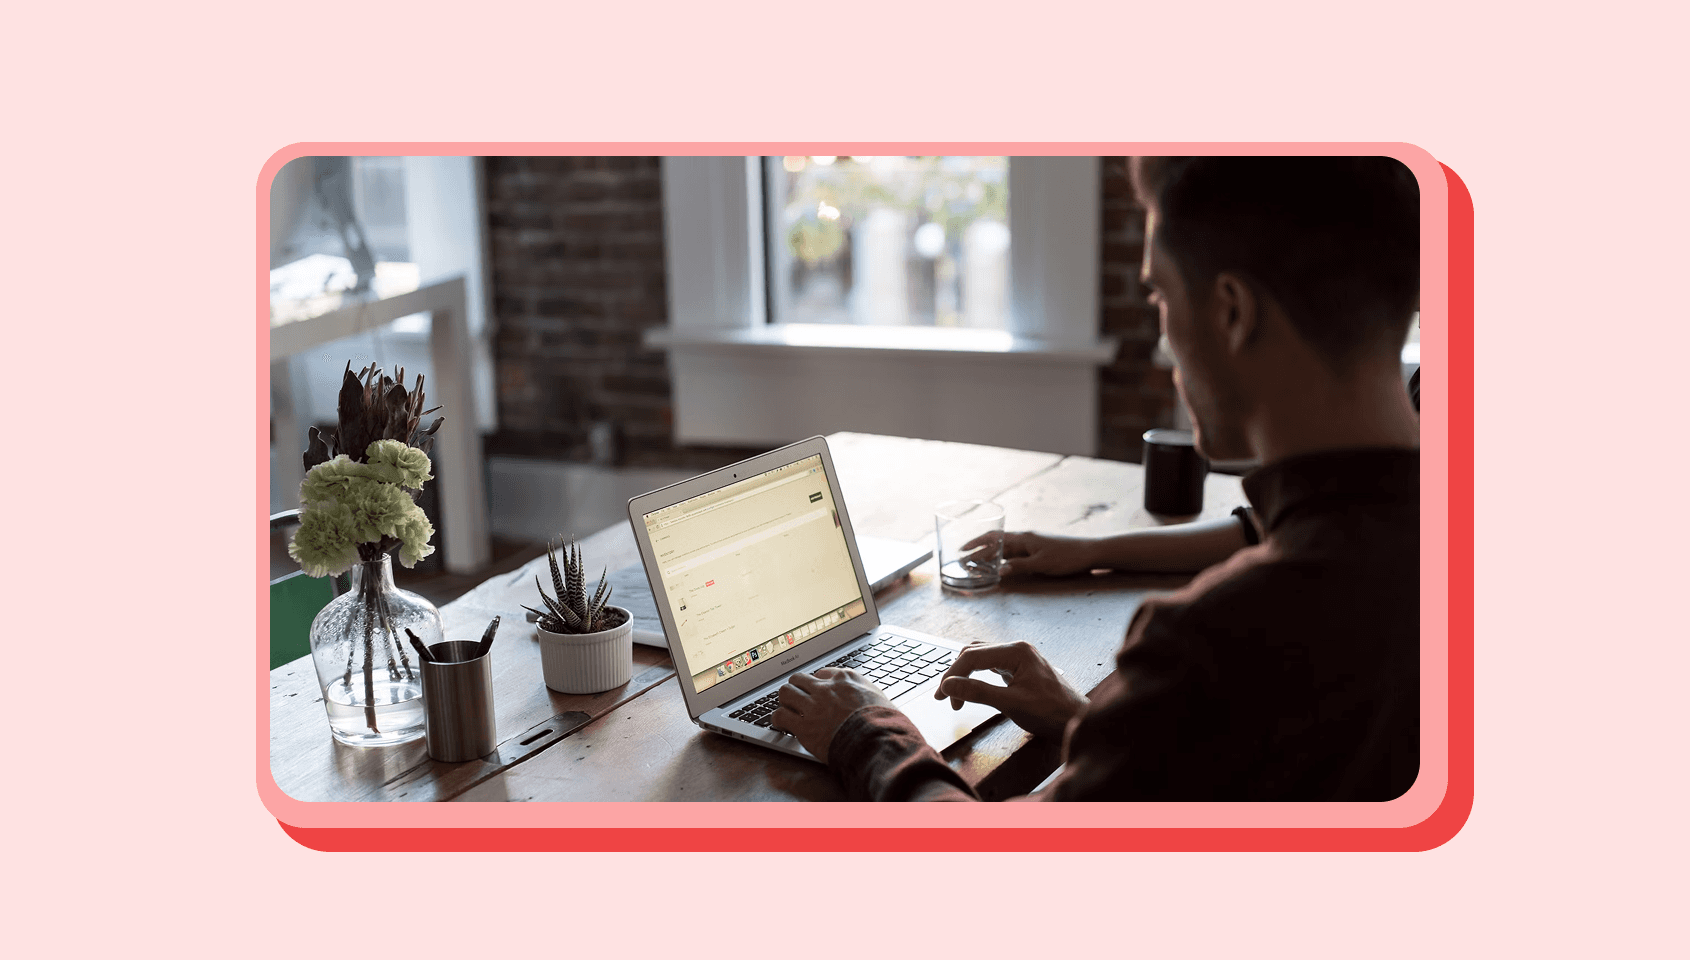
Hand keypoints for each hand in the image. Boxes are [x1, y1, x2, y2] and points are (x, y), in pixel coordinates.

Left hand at [771, 668, 894, 763]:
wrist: (876, 740)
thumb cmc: (883, 723)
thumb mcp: (880, 698)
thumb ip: (867, 693)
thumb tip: (867, 698)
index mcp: (845, 679)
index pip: (822, 673)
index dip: (818, 683)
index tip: (817, 691)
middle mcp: (826, 689)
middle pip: (799, 679)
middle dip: (797, 688)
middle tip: (798, 699)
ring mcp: (813, 706)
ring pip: (785, 693)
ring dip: (785, 701)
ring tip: (787, 709)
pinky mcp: (803, 726)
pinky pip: (780, 716)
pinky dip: (778, 720)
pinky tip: (781, 725)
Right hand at [933, 640, 1086, 739]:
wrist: (1077, 721)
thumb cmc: (1052, 713)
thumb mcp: (1011, 704)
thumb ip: (978, 692)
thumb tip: (949, 686)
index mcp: (1016, 651)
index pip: (972, 656)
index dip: (952, 675)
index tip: (942, 697)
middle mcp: (1017, 649)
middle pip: (974, 653)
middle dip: (956, 675)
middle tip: (945, 698)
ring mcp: (1019, 658)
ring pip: (981, 658)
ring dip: (965, 674)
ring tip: (955, 695)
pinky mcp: (1020, 669)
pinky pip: (991, 666)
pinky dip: (977, 676)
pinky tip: (972, 689)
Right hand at [965, 531, 1098, 577]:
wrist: (1089, 552)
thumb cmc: (1066, 557)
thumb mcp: (1041, 564)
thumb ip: (1019, 566)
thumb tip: (999, 571)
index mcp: (1023, 538)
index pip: (994, 539)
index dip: (976, 544)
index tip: (962, 551)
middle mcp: (1025, 538)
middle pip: (996, 542)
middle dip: (979, 549)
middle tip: (963, 558)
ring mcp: (1031, 543)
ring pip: (1005, 548)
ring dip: (990, 554)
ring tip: (976, 563)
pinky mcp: (1038, 550)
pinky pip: (1014, 552)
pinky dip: (1003, 558)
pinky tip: (1000, 564)